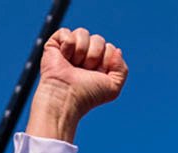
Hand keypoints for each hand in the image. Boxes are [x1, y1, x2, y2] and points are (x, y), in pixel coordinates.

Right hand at [25, 27, 127, 141]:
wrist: (67, 95)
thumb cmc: (88, 94)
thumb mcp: (113, 86)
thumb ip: (122, 69)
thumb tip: (116, 49)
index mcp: (98, 62)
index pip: (110, 48)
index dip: (106, 61)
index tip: (97, 74)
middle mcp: (84, 54)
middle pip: (98, 39)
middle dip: (94, 55)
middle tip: (84, 70)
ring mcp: (70, 48)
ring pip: (83, 33)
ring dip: (81, 51)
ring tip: (73, 65)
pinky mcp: (55, 44)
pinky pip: (66, 32)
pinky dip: (68, 46)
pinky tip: (64, 58)